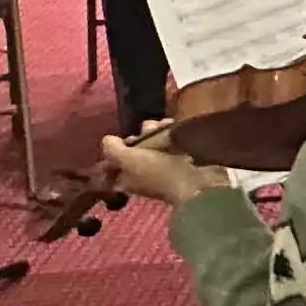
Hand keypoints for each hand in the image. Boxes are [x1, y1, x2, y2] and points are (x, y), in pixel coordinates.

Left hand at [100, 131, 216, 206]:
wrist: (198, 181)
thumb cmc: (158, 172)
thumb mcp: (128, 160)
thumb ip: (112, 150)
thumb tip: (107, 140)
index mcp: (129, 179)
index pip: (118, 161)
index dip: (119, 146)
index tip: (124, 137)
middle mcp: (145, 174)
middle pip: (138, 148)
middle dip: (141, 134)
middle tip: (149, 129)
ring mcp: (164, 167)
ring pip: (154, 141)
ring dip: (157, 129)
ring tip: (165, 124)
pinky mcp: (182, 159)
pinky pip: (171, 140)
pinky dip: (171, 131)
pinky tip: (173, 125)